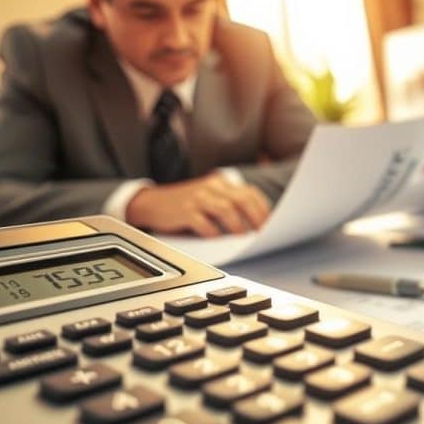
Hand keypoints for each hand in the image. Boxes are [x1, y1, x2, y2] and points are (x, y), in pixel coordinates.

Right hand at [126, 173, 271, 236]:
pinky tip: (217, 240)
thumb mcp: (211, 200)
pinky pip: (203, 222)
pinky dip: (213, 232)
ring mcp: (198, 198)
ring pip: (226, 209)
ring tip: (242, 239)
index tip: (271, 225)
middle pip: (242, 200)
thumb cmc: (187, 206)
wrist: (153, 203)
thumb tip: (255, 227)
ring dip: (237, 226)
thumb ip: (231, 206)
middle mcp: (212, 187)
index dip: (263, 209)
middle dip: (256, 218)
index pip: (250, 193)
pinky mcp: (184, 211)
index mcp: (221, 183)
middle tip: (261, 234)